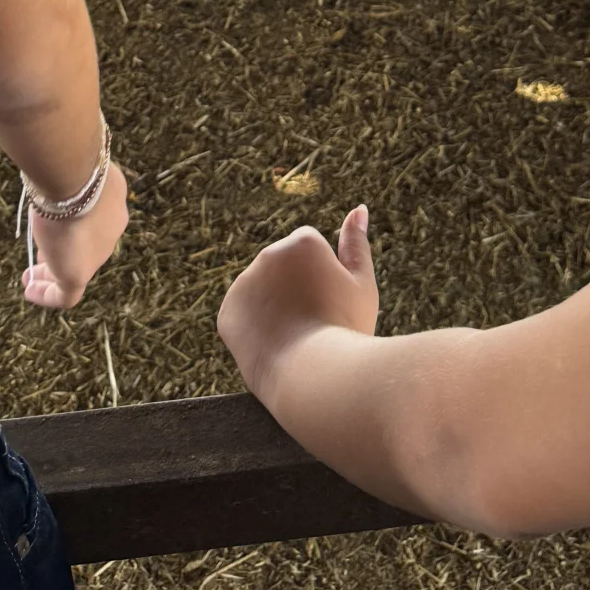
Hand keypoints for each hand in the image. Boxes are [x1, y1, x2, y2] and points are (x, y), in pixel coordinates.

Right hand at [22, 164, 128, 308]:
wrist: (75, 177)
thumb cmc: (69, 163)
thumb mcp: (71, 168)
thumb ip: (65, 174)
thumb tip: (50, 170)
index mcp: (113, 201)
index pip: (96, 219)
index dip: (76, 225)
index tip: (56, 228)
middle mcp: (111, 229)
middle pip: (87, 245)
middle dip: (64, 250)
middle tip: (40, 256)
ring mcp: (97, 253)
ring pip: (77, 269)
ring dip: (53, 272)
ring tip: (31, 277)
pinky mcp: (79, 273)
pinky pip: (66, 294)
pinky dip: (47, 295)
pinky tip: (30, 291)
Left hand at [218, 205, 377, 402]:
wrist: (315, 380)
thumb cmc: (346, 330)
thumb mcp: (361, 284)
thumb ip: (356, 243)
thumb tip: (359, 209)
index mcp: (301, 241)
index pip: (311, 250)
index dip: (325, 279)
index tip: (331, 304)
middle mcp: (267, 255)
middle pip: (285, 269)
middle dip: (297, 290)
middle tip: (316, 324)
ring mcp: (243, 284)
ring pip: (264, 291)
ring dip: (275, 306)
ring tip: (296, 338)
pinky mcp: (227, 314)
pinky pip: (244, 315)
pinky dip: (256, 328)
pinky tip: (274, 344)